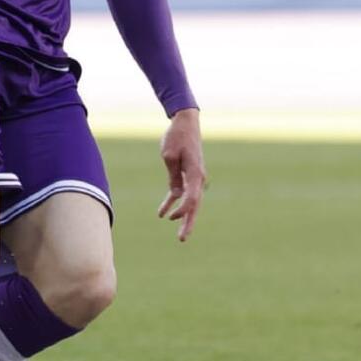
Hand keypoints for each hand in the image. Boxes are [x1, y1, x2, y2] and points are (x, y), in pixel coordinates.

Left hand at [157, 108, 206, 241]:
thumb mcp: (169, 156)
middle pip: (194, 205)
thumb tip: (175, 194)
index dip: (183, 210)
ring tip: (180, 235)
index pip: (191, 198)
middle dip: (188, 223)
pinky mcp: (187, 175)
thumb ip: (173, 176)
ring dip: (183, 217)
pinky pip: (181, 193)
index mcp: (196, 173)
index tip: (171, 218)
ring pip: (190, 202)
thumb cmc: (177, 136)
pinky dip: (173, 203)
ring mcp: (194, 177)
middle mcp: (198, 178)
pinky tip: (162, 214)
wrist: (185, 122)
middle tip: (182, 239)